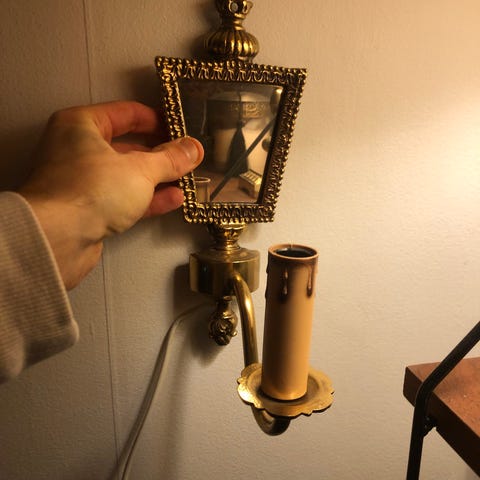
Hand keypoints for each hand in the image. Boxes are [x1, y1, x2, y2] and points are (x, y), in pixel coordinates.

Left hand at [19, 101, 203, 289]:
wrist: (58, 238)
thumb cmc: (94, 189)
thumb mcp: (141, 169)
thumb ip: (170, 159)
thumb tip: (194, 148)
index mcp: (81, 125)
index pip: (125, 113)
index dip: (156, 119)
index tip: (181, 129)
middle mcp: (78, 149)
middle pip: (127, 146)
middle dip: (160, 154)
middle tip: (187, 159)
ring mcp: (83, 182)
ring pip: (127, 175)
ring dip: (157, 179)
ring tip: (187, 180)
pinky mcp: (88, 209)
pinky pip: (123, 198)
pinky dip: (147, 198)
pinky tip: (174, 200)